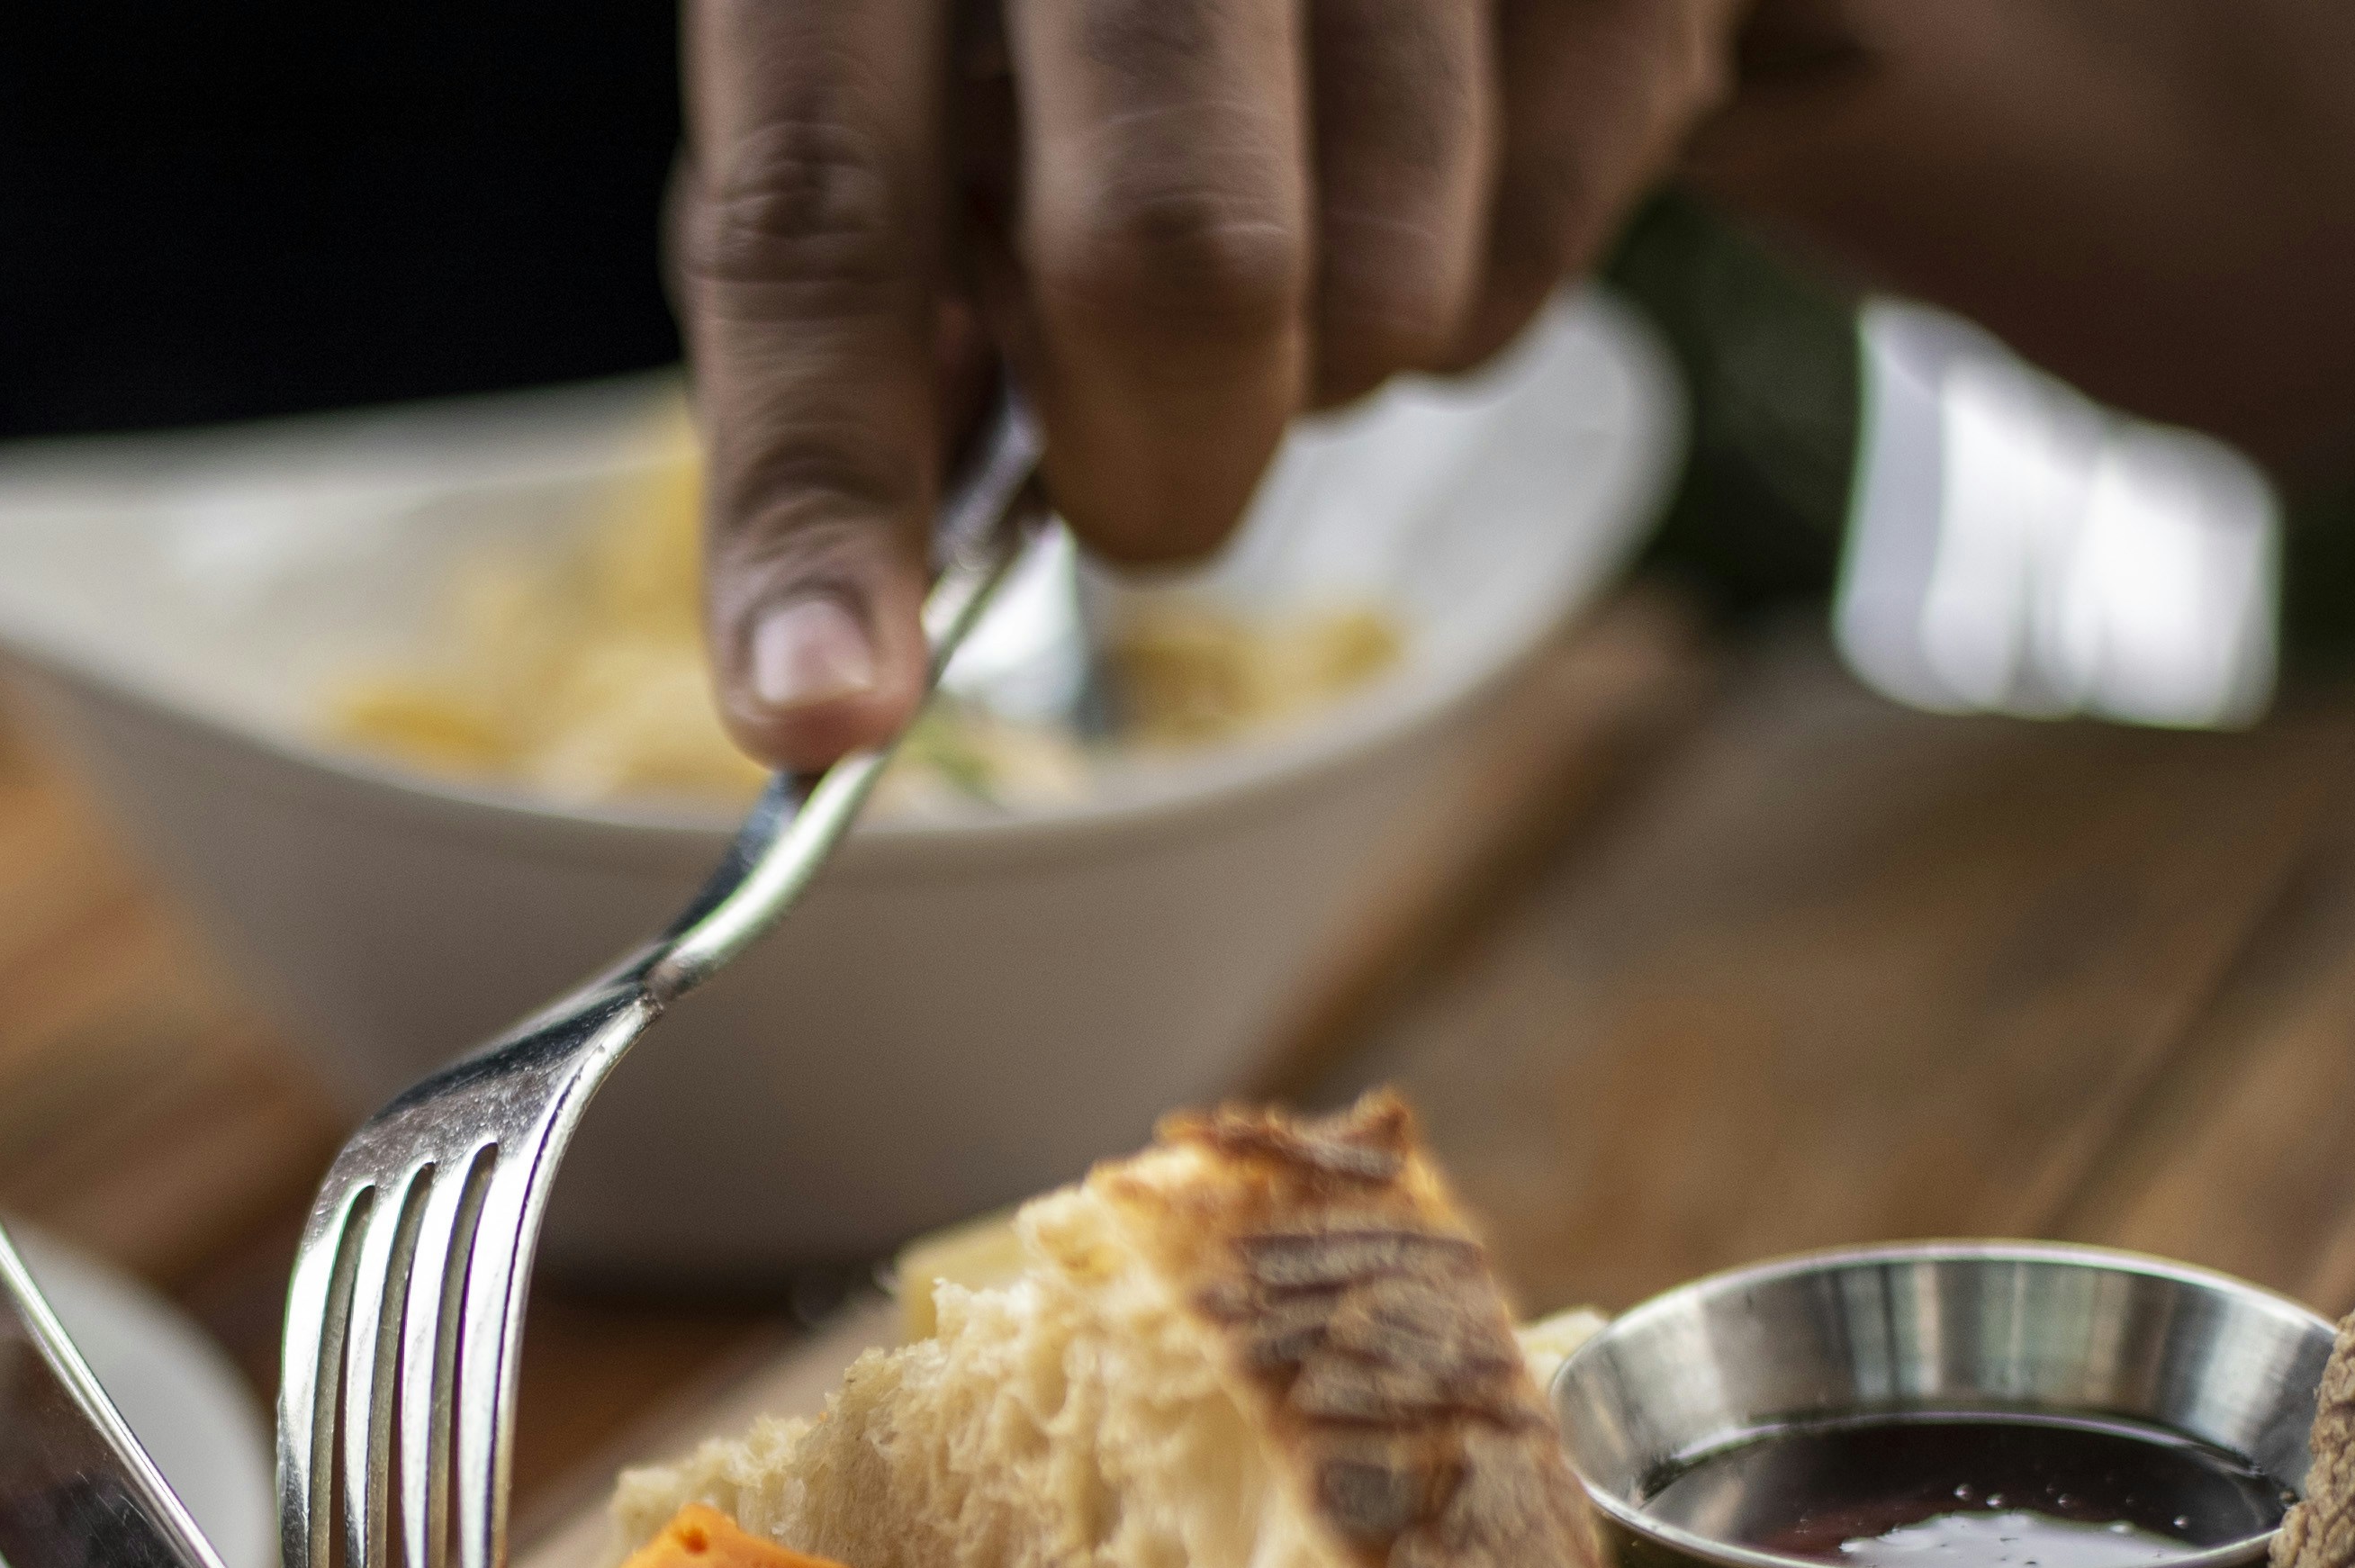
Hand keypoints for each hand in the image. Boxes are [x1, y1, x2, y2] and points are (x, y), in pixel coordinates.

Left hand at [680, 0, 1736, 766]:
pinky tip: (1430, 150)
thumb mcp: (924, 71)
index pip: (818, 209)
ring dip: (1320, 372)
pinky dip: (1472, 279)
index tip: (820, 709)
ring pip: (1382, 292)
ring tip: (1292, 219)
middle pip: (1166, 259)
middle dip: (1155, 460)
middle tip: (1137, 478)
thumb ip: (862, 282)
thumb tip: (834, 617)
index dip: (817, 486)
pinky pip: (1537, 242)